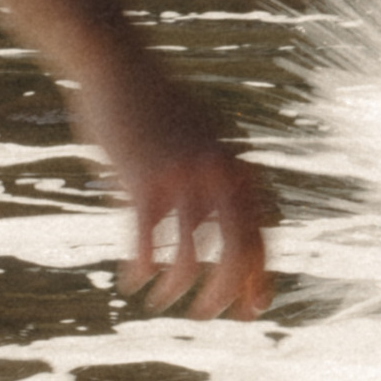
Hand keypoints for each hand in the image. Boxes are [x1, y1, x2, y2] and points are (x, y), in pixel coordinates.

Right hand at [71, 48, 274, 320]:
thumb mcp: (201, 135)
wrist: (118, 65)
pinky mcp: (143, 180)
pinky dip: (140, 268)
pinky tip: (131, 280)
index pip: (262, 235)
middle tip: (205, 315)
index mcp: (238, 165)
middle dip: (225, 294)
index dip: (260, 278)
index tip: (252, 311)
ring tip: (161, 301)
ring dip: (176, 289)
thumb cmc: (157, 105)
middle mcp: (220, 174)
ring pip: (189, 256)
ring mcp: (183, 177)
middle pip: (236, 253)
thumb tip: (223, 226)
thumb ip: (216, 176)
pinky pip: (147, 242)